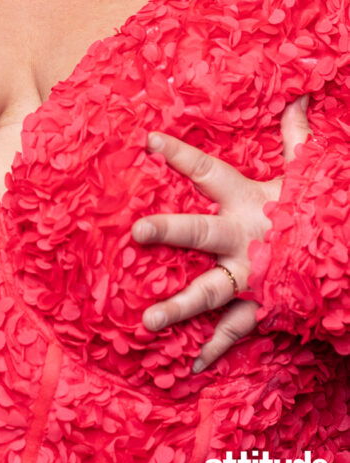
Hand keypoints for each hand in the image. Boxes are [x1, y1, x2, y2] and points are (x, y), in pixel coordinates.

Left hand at [131, 96, 310, 370]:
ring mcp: (252, 278)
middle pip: (200, 233)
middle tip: (137, 231)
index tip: (148, 140)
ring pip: (210, 293)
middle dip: (169, 231)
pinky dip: (216, 350)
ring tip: (147, 322)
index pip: (208, 172)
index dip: (178, 154)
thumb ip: (296, 136)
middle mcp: (244, 240)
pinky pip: (236, 331)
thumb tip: (298, 95)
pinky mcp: (263, 308)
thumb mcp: (310, 171)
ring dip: (179, 307)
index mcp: (249, 201)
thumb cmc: (326, 209)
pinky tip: (191, 367)